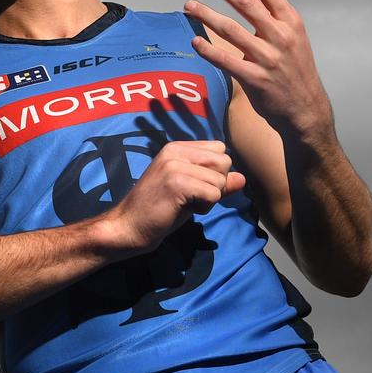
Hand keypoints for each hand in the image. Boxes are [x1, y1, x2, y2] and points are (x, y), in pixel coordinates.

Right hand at [104, 140, 244, 255]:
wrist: (129, 226)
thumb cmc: (159, 209)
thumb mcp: (191, 191)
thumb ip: (215, 182)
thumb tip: (243, 178)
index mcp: (177, 147)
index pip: (219, 149)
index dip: (215, 172)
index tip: (195, 186)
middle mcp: (176, 150)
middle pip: (224, 161)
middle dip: (217, 184)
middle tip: (193, 197)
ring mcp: (175, 165)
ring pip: (220, 179)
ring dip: (211, 198)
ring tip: (187, 203)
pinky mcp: (176, 182)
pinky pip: (213, 194)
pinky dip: (205, 207)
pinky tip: (185, 209)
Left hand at [184, 0, 331, 135]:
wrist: (306, 109)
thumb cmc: (295, 69)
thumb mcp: (294, 37)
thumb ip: (273, 16)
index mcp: (290, 22)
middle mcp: (281, 36)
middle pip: (245, 2)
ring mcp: (268, 58)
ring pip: (230, 28)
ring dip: (205, 14)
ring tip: (189, 6)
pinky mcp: (255, 79)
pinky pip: (225, 60)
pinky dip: (207, 49)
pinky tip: (194, 41)